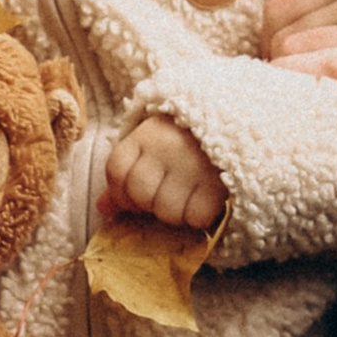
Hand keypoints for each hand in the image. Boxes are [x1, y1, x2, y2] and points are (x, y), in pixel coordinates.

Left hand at [105, 112, 226, 229]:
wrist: (233, 120)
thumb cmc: (184, 140)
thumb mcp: (152, 148)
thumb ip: (125, 177)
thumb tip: (103, 208)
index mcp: (146, 136)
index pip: (116, 170)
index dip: (121, 191)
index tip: (136, 194)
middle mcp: (166, 149)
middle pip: (139, 193)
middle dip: (149, 202)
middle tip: (165, 195)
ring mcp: (193, 166)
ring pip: (166, 210)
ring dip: (174, 213)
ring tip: (186, 199)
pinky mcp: (218, 183)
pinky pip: (197, 217)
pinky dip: (198, 217)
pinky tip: (203, 203)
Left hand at [261, 0, 336, 103]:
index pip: (283, 7)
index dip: (273, 37)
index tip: (284, 58)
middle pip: (282, 36)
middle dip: (274, 63)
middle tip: (287, 87)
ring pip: (295, 56)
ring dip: (285, 80)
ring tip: (294, 102)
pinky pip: (331, 75)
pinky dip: (305, 87)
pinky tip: (303, 102)